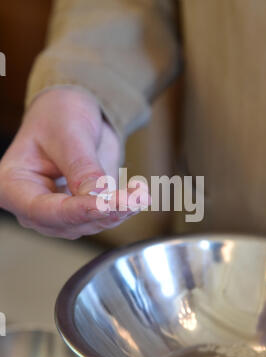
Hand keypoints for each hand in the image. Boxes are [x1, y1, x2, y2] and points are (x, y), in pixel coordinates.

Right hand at [0, 88, 148, 238]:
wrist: (73, 114)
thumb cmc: (59, 116)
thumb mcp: (68, 134)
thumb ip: (82, 168)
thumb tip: (100, 198)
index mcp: (14, 186)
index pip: (43, 210)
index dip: (76, 211)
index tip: (106, 205)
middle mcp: (34, 205)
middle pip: (69, 222)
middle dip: (105, 212)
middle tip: (134, 198)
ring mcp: (59, 211)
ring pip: (90, 223)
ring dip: (119, 211)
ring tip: (141, 194)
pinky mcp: (82, 210)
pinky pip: (104, 216)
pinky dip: (124, 207)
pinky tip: (140, 195)